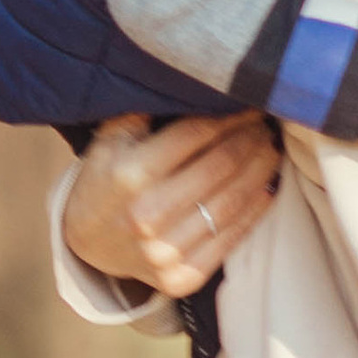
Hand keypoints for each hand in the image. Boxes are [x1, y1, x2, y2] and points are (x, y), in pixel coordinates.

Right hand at [64, 111, 278, 301]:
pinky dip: (255, 210)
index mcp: (129, 175)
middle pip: (221, 166)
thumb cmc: (107, 179)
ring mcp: (164, 252)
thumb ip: (147, 107)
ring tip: (271, 149)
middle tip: (266, 124)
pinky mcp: (181, 278)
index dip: (232, 116)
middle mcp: (146, 215)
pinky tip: (266, 187)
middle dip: (252, 139)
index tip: (251, 104)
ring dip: (260, 170)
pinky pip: (231, 239)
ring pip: (232, 202)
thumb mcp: (112, 138)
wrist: (87, 244)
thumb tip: (198, 79)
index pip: (197, 134)